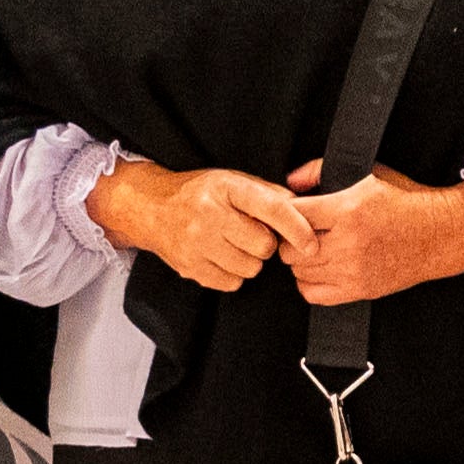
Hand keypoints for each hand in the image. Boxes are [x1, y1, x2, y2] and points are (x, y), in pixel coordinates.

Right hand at [93, 156, 314, 291]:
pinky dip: (233, 274)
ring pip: (250, 268)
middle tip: (252, 234)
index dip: (297, 229)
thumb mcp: (234, 181)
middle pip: (263, 246)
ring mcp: (197, 244)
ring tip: (234, 244)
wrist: (152, 208)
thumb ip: (269, 194)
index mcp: (227, 188)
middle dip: (266, 243)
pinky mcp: (190, 267)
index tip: (311, 244)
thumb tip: (303, 210)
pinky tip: (222, 256)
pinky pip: (232, 283)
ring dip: (250, 260)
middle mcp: (210, 215)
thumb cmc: (200, 194)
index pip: (272, 210)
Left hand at [281, 165, 463, 304]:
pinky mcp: (360, 290)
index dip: (287, 212)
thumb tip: (290, 181)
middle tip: (299, 231)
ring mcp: (354, 270)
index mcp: (350, 210)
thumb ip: (322, 170)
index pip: (295, 214)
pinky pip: (313, 294)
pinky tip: (319, 268)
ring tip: (312, 247)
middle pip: (291, 248)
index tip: (292, 211)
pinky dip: (309, 282)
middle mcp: (350, 243)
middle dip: (290, 238)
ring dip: (300, 260)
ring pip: (299, 271)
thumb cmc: (405, 201)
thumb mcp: (368, 174)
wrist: (440, 234)